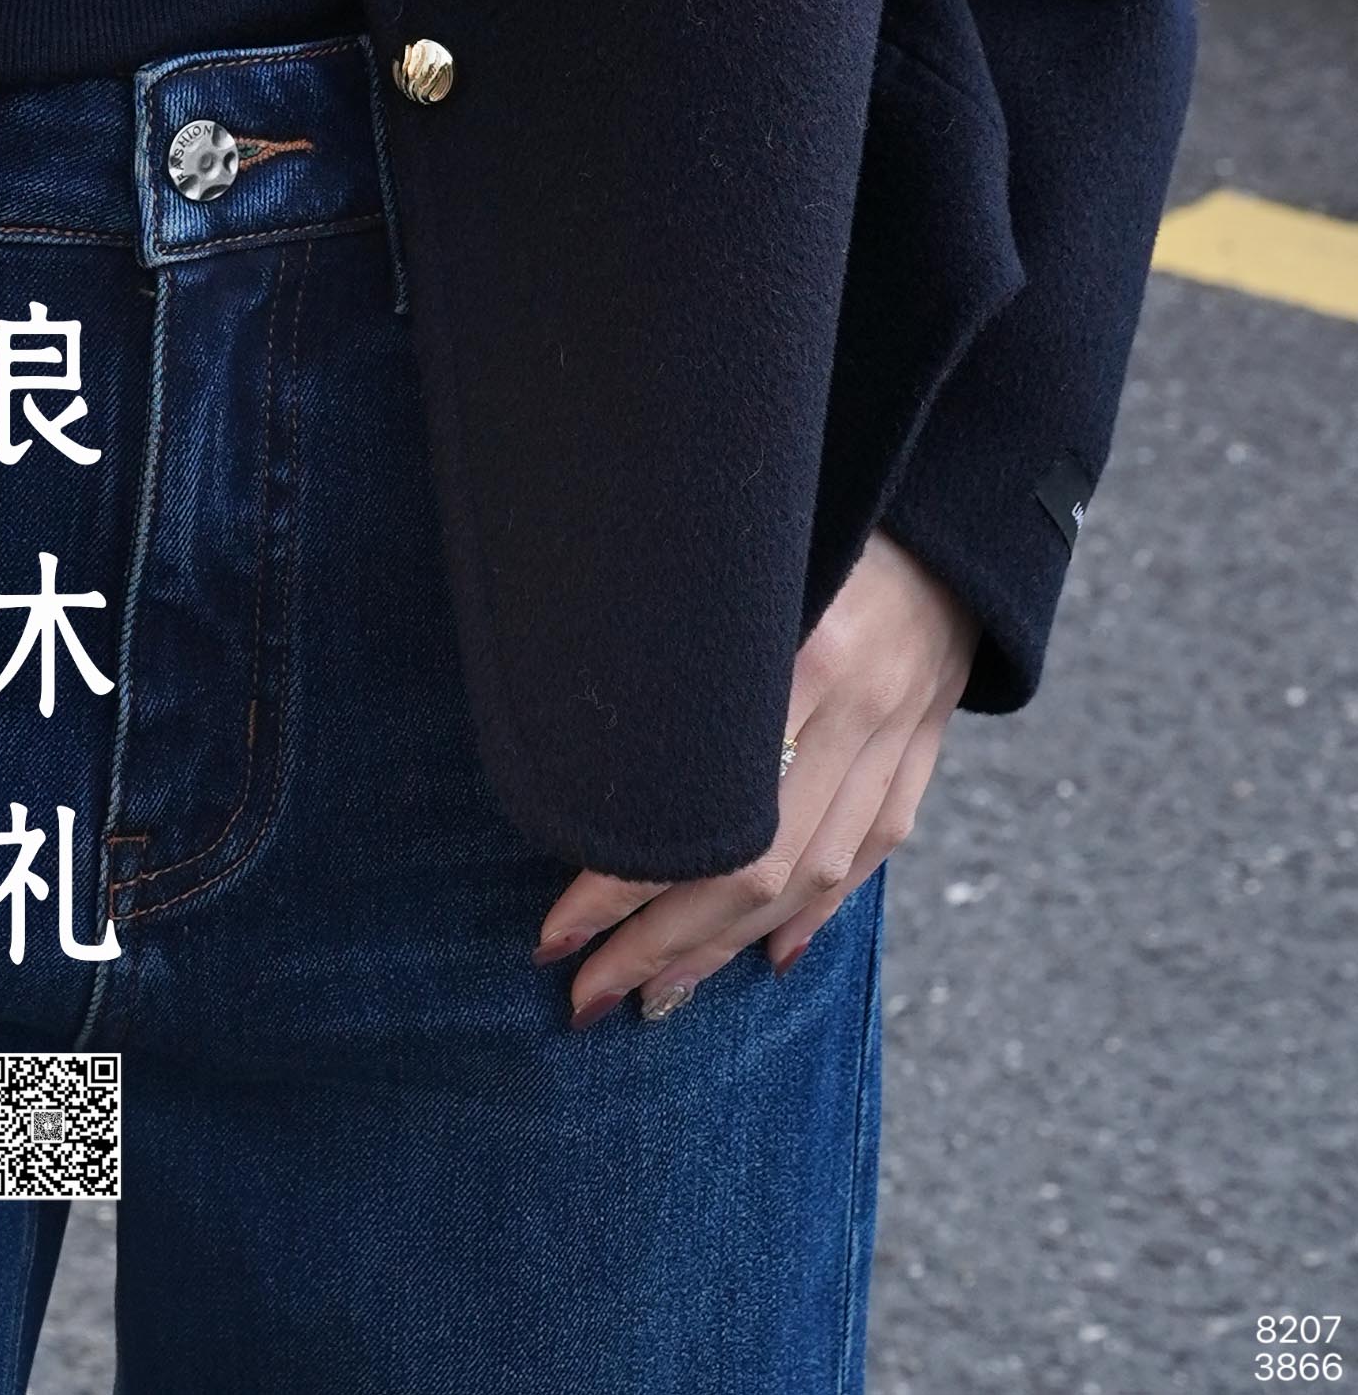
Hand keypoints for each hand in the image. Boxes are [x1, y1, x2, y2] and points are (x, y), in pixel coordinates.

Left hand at [536, 529, 979, 1024]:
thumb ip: (673, 628)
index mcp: (808, 649)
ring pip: (811, 877)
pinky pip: (871, 851)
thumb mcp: (744, 552)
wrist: (946, 506)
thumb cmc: (818, 505)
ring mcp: (898, 736)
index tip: (556, 929)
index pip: (708, 813)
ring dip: (724, 948)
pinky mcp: (921, 750)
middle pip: (756, 867)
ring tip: (650, 996)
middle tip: (582, 994)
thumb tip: (570, 709)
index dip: (626, 880)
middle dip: (659, 942)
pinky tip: (763, 955)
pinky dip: (814, 913)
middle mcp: (859, 708)